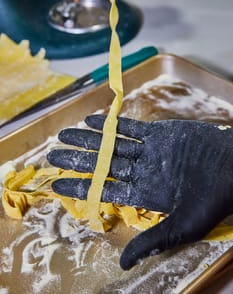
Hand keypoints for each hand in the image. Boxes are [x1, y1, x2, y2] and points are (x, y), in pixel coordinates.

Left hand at [47, 115, 232, 269]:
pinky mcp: (159, 134)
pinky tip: (91, 121)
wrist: (232, 167)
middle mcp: (142, 172)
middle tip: (52, 155)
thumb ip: (152, 240)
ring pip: (112, 145)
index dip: (81, 188)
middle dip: (77, 159)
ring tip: (63, 135)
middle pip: (103, 165)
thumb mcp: (183, 226)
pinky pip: (131, 129)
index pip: (105, 190)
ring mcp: (149, 152)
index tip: (57, 185)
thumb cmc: (212, 199)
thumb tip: (124, 265)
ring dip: (88, 140)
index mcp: (144, 193)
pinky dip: (112, 125)